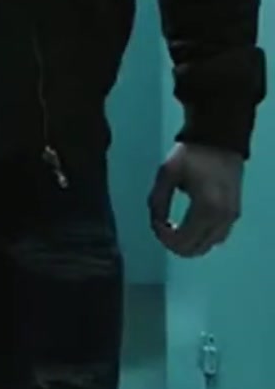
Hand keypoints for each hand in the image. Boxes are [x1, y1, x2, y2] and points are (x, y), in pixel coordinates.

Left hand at [148, 142, 242, 256]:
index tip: (155, 224)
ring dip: (189, 243)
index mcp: (205, 208)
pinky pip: (217, 236)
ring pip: (208, 246)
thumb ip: (157, 201)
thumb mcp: (166, 174)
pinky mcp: (234, 213)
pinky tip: (188, 226)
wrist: (219, 139)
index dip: (164, 238)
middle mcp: (222, 218)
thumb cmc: (191, 154)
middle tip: (162, 229)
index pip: (183, 241)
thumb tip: (155, 222)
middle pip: (196, 249)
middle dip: (175, 244)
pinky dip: (202, 237)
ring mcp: (231, 217)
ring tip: (173, 229)